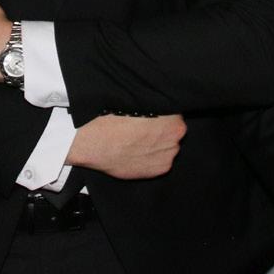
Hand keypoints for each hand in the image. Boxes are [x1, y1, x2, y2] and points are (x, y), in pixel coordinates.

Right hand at [67, 114, 185, 178]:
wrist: (97, 144)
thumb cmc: (113, 120)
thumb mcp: (136, 103)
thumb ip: (154, 107)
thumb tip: (158, 108)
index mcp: (173, 119)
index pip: (174, 116)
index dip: (163, 117)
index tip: (151, 119)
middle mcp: (175, 138)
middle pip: (173, 133)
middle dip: (162, 132)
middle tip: (143, 131)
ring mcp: (169, 155)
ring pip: (167, 148)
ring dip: (158, 146)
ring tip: (138, 143)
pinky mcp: (160, 170)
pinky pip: (161, 162)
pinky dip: (152, 159)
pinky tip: (137, 154)